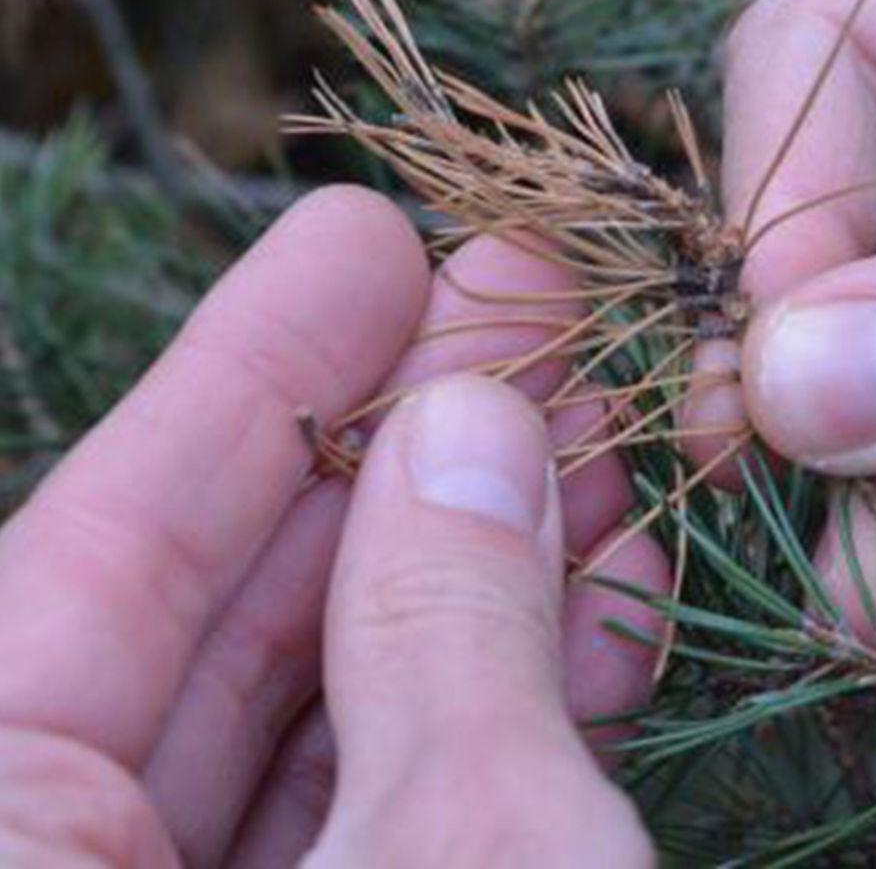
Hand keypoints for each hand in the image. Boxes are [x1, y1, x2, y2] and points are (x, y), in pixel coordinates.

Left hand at [0, 189, 658, 865]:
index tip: (364, 239)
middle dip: (405, 454)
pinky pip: (395, 824)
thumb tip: (473, 422)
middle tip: (530, 314)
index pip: (98, 559)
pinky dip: (506, 716)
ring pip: (330, 724)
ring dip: (487, 574)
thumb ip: (451, 631)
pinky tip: (607, 600)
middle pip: (225, 625)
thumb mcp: (468, 847)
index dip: (250, 372)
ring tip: (601, 445)